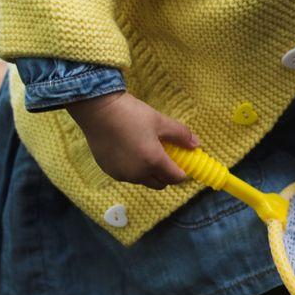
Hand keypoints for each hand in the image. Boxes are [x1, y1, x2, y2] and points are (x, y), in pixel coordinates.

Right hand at [64, 91, 198, 187]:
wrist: (98, 110)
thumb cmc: (131, 114)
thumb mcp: (160, 121)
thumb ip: (180, 135)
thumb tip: (196, 145)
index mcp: (153, 162)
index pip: (175, 178)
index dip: (182, 172)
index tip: (183, 162)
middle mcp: (137, 174)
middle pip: (160, 184)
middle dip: (166, 175)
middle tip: (167, 158)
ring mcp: (121, 174)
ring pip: (142, 181)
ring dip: (149, 173)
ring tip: (147, 152)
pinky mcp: (108, 171)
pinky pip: (127, 176)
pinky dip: (133, 169)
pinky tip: (130, 152)